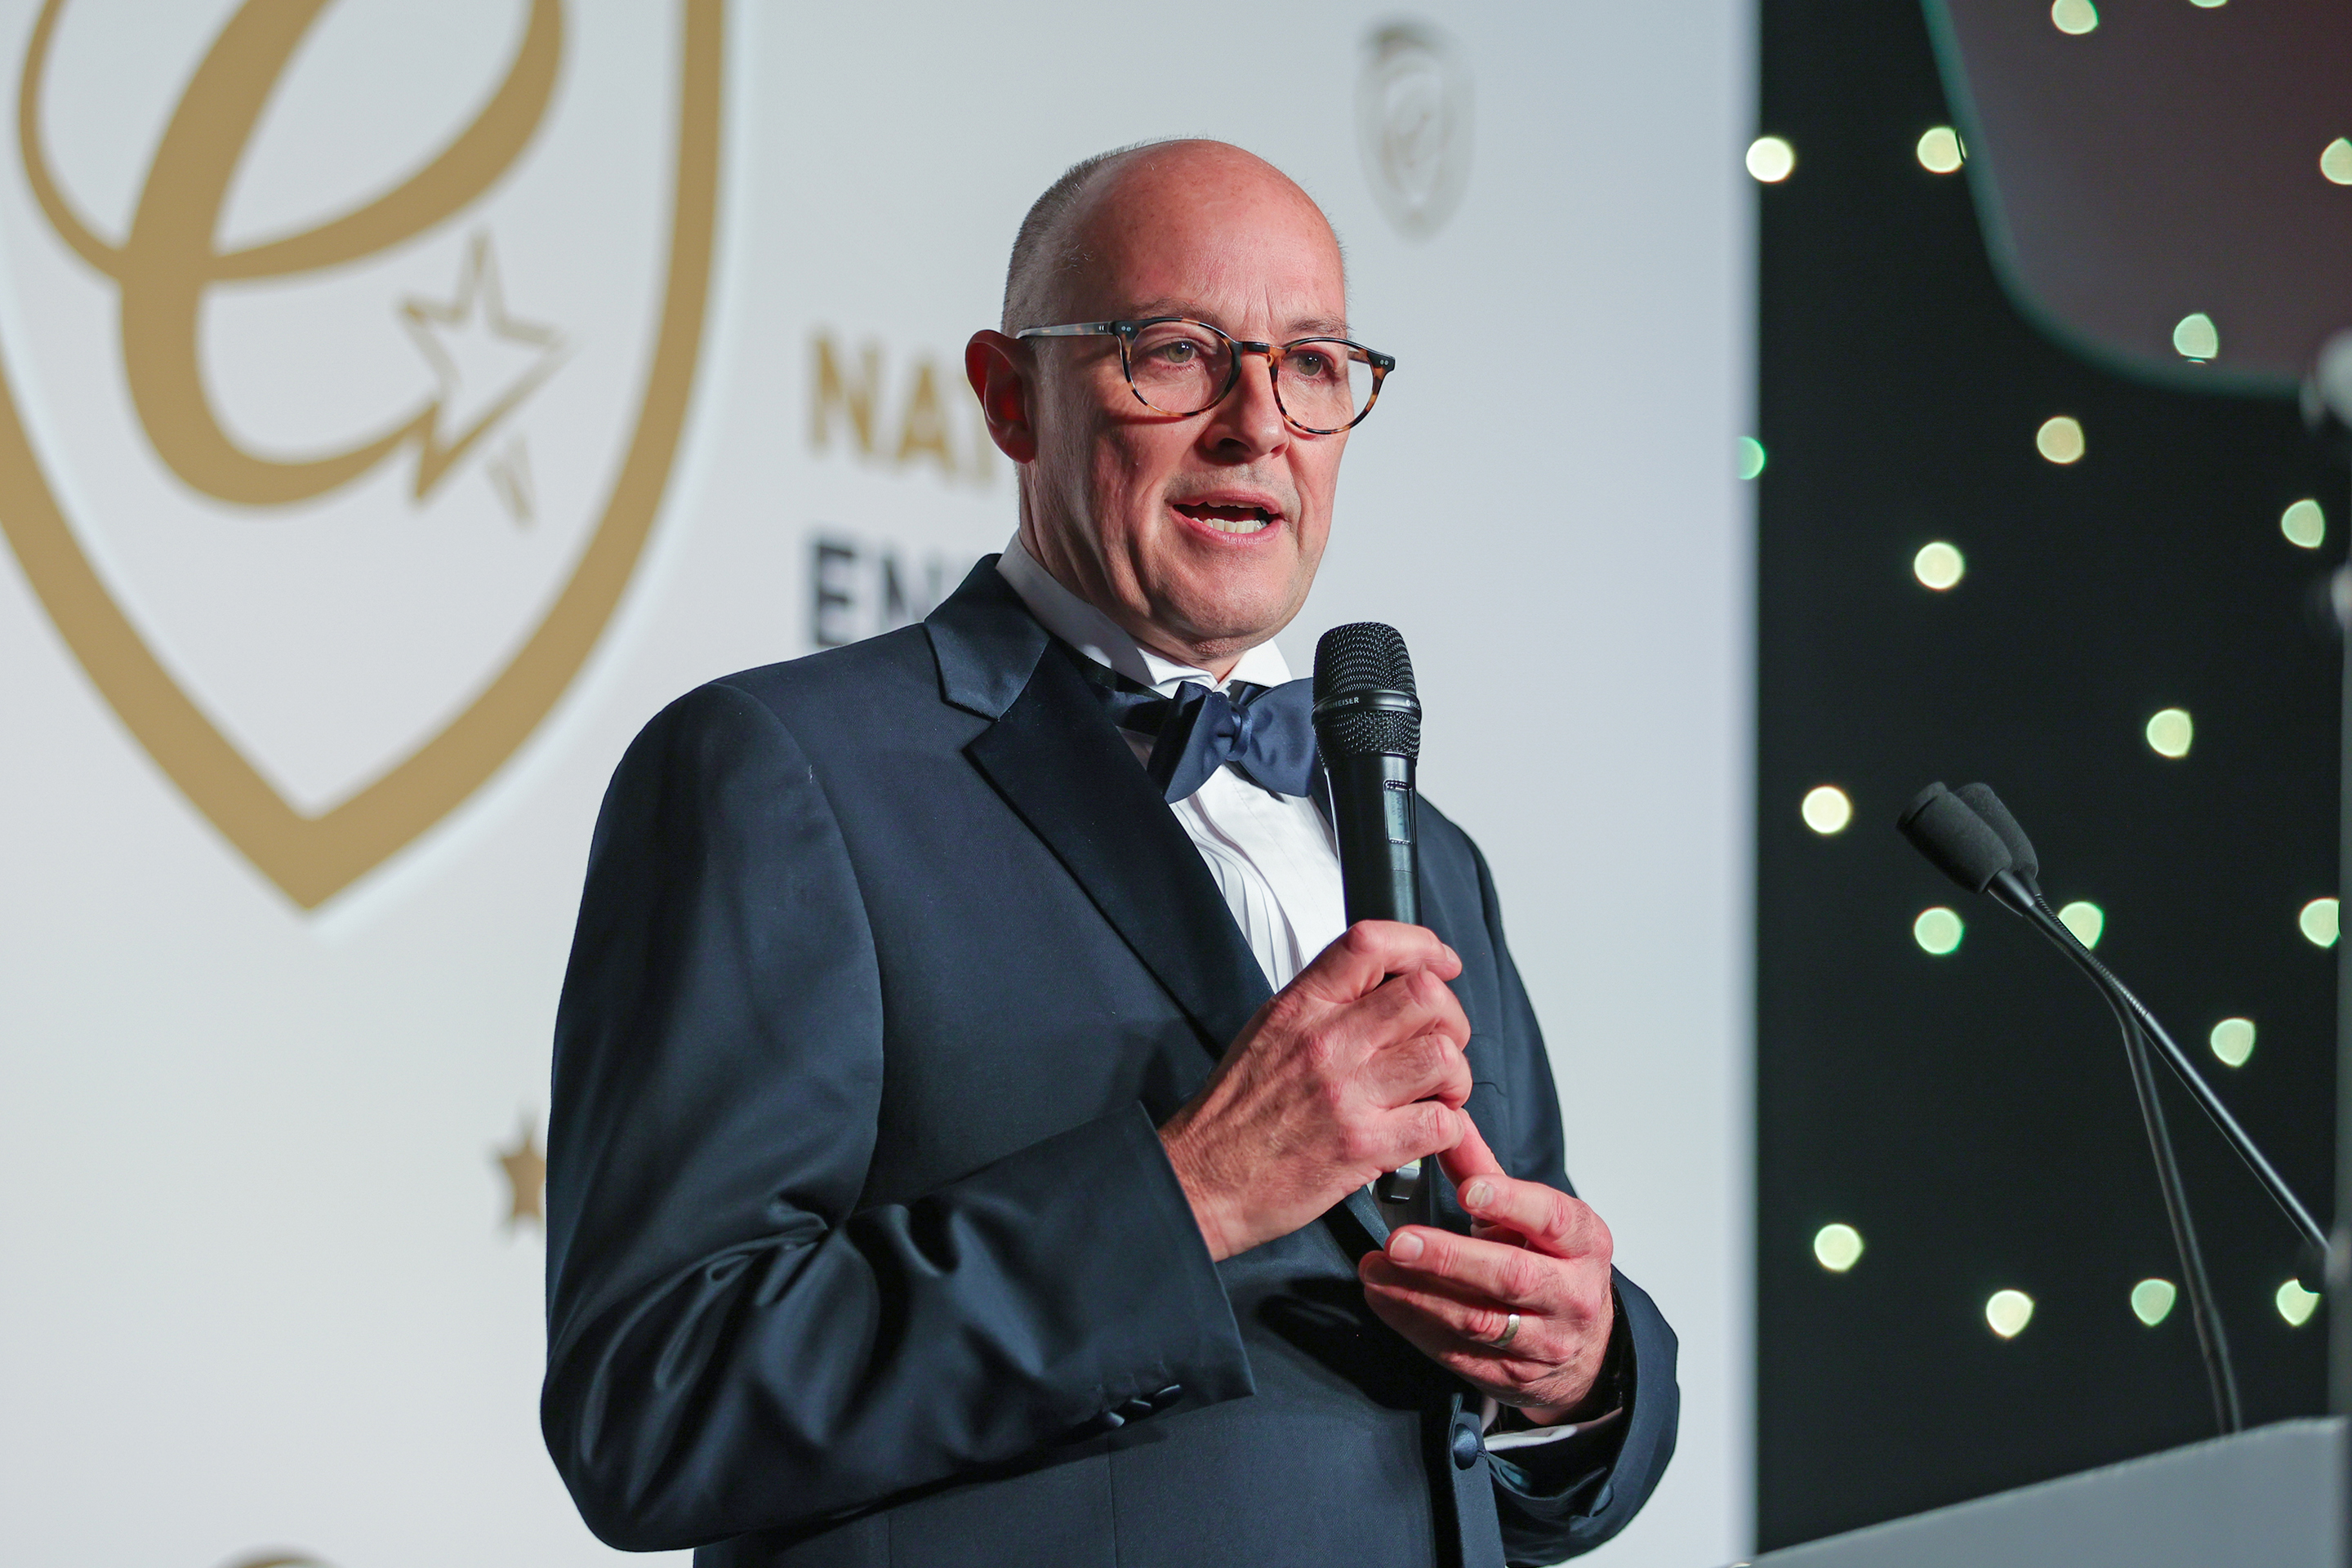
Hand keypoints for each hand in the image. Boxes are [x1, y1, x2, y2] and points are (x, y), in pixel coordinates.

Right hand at [1159, 922, 1473, 1261]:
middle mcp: (1325, 1042)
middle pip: (1425, 995)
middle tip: (1440, 1044)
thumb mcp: (1266, 1033)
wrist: (1203, 1180)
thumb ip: (1321, 1006)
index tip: (1441, 963)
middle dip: (1450, 1020)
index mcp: (1299, 1007)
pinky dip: (1447, 1128)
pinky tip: (1424, 1131)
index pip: (1371, 943)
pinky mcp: (1363, 1146)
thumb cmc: (1233, 1116)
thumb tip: (1380, 990)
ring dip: (1454, 1078)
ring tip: (1437, 1094)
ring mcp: (1347, 1093)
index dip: (1422, 945)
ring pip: (1442, 1056)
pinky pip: (1440, 1122)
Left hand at [1357, 1118, 1615, 1420]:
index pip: (1553, 1219)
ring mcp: (1544, 1342)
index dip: (1512, 1203)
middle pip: (1512, 1276)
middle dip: (1451, 1259)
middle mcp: (1572, 1293)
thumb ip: (1483, 1170)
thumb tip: (1445, 1117)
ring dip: (1419, 1296)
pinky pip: (1458, 1353)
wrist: (1583, 1347)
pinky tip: (1384, 1299)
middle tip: (1400, 1241)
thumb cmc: (1550, 1264)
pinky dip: (1414, 1326)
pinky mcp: (1511, 1375)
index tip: (1469, 1190)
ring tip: (1376, 1269)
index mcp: (1583, 1242)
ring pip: (1479, 1321)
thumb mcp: (1528, 1216)